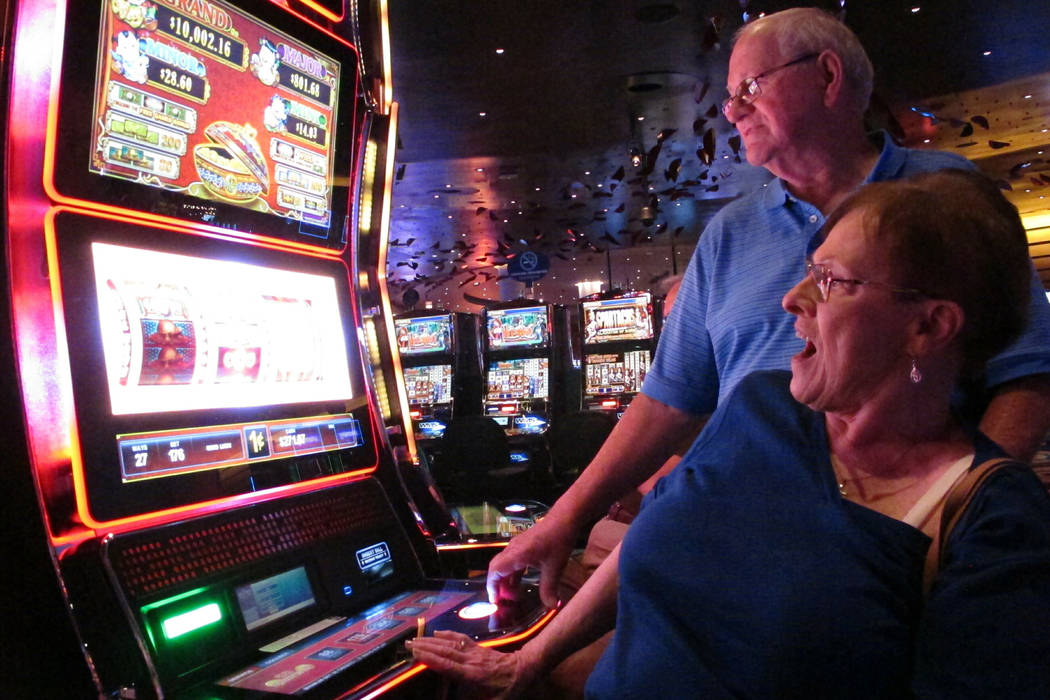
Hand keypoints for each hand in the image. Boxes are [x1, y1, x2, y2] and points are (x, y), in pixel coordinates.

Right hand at [406, 630, 536, 699]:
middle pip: (445, 651)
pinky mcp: (479, 648)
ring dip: (432, 640)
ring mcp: (475, 652)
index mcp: (473, 675)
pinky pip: (460, 639)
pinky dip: (447, 635)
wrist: (527, 668)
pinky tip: (437, 633)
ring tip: (416, 638)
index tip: (416, 654)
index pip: (448, 666)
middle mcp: (471, 661)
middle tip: (407, 643)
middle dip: (425, 647)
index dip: (432, 659)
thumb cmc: (511, 689)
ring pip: (450, 643)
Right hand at [486, 513, 576, 607]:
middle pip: (496, 568)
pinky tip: (522, 580)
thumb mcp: (555, 567)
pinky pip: (512, 560)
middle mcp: (513, 549)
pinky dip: (513, 573)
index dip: (492, 587)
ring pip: (504, 564)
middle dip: (498, 586)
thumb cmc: (559, 540)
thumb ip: (550, 588)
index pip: (495, 571)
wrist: (565, 518)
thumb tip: (552, 607)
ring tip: (515, 595)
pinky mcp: (523, 544)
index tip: (495, 601)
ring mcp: (517, 545)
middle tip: (505, 602)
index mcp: (517, 554)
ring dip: (506, 580)